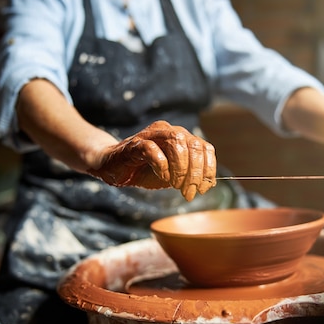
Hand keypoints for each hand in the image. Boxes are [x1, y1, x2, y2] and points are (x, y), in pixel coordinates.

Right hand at [88, 120, 216, 200]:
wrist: (114, 167)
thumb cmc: (144, 171)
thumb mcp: (172, 176)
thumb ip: (190, 176)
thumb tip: (210, 184)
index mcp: (181, 138)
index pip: (204, 148)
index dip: (209, 169)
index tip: (203, 188)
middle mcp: (168, 131)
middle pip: (194, 145)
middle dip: (195, 173)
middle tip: (189, 191)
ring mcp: (151, 135)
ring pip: (177, 143)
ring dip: (181, 169)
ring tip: (175, 185)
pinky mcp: (135, 144)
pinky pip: (152, 149)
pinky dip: (162, 165)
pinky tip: (163, 177)